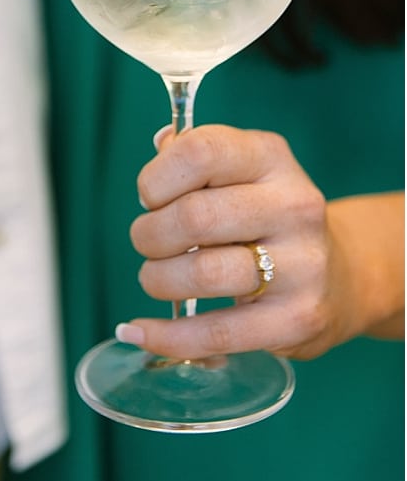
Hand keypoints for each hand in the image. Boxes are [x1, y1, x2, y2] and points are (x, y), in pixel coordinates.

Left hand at [124, 125, 357, 360]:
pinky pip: (215, 333)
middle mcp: (294, 206)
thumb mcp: (237, 172)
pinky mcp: (297, 319)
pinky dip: (166, 336)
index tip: (150, 198)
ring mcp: (302, 265)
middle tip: (150, 244)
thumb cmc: (261, 217)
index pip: (199, 152)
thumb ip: (192, 156)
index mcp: (270, 158)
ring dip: (157, 280)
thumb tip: (160, 144)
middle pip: (194, 218)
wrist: (341, 275)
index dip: (155, 178)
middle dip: (149, 235)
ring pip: (201, 274)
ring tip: (158, 278)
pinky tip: (140, 332)